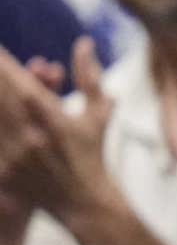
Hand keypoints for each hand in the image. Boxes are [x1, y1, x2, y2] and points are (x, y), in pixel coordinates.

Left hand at [0, 38, 116, 223]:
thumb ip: (90, 77)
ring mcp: (15, 155)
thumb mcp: (98, 114)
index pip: (21, 83)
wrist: (84, 202)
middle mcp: (32, 136)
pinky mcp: (4, 170)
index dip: (4, 63)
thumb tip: (84, 42)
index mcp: (55, 119)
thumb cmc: (93, 153)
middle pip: (0, 97)